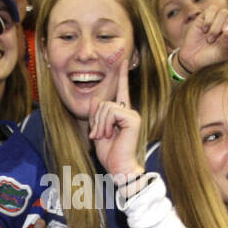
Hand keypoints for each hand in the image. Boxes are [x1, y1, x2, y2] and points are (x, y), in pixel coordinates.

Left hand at [88, 52, 143, 179]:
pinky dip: (105, 124)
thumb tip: (96, 98)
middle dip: (95, 120)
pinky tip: (109, 134)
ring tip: (104, 137)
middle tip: (98, 135)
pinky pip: (111, 111)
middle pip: (103, 103)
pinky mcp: (132, 118)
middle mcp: (129, 111)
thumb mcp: (98, 131)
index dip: (121, 75)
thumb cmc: (110, 154)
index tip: (123, 60)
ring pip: (105, 107)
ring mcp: (132, 114)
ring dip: (99, 124)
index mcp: (122, 114)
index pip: (121, 91)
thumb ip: (96, 115)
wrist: (119, 168)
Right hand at [176, 0, 227, 73]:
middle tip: (222, 34)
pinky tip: (203, 31)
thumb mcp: (221, 56)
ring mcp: (220, 17)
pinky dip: (208, 23)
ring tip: (209, 39)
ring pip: (224, 11)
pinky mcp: (207, 14)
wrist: (192, 59)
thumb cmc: (210, 59)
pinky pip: (211, 11)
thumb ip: (227, 45)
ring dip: (215, 28)